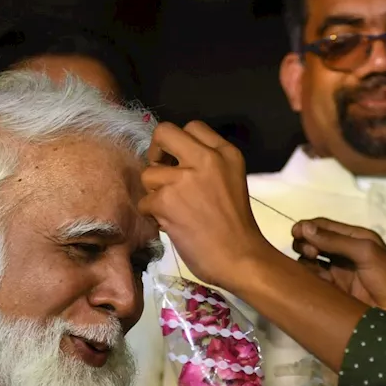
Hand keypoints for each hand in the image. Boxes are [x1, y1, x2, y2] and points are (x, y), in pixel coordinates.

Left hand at [138, 122, 274, 291]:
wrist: (241, 258)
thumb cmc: (236, 227)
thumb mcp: (231, 181)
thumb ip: (207, 166)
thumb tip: (171, 162)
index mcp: (226, 153)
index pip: (193, 127)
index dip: (178, 144)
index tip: (178, 162)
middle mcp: (207, 158)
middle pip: (164, 132)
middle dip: (156, 152)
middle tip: (160, 173)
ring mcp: (185, 178)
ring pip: (148, 173)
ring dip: (154, 193)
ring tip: (171, 210)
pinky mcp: (167, 200)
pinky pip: (145, 201)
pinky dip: (153, 216)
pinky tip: (171, 225)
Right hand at [291, 217, 385, 309]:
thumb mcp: (365, 252)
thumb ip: (335, 240)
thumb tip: (304, 228)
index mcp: (354, 238)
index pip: (324, 226)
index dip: (307, 227)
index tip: (295, 233)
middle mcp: (344, 253)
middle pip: (313, 242)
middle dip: (305, 244)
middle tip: (310, 253)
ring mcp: (337, 273)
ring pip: (310, 261)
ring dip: (305, 261)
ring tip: (311, 266)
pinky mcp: (333, 291)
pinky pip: (314, 280)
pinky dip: (307, 277)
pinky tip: (308, 279)